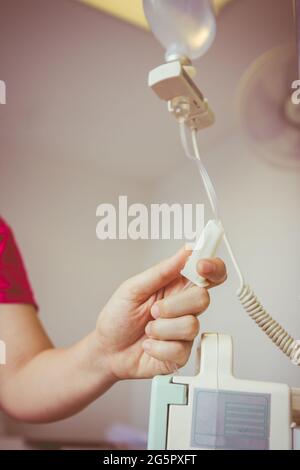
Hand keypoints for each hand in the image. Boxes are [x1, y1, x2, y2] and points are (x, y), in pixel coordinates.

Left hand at [96, 248, 226, 379]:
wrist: (106, 351)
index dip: (213, 266)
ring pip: (190, 325)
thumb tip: (185, 252)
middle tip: (153, 310)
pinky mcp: (180, 354)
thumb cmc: (118, 318)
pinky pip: (179, 349)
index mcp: (176, 286)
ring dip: (161, 328)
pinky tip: (148, 345)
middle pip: (203, 299)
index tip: (201, 266)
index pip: (208, 274)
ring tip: (147, 330)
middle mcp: (184, 308)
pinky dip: (157, 347)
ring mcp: (184, 332)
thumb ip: (162, 271)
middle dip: (174, 305)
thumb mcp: (133, 289)